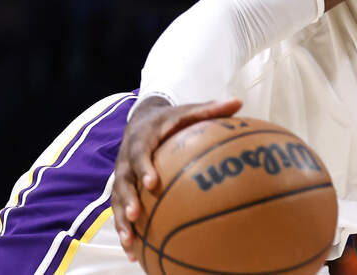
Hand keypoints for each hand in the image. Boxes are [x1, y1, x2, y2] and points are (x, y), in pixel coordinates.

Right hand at [111, 97, 242, 261]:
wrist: (141, 121)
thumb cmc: (170, 119)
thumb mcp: (188, 110)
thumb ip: (210, 109)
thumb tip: (239, 103)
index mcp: (141, 140)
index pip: (139, 154)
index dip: (143, 168)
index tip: (151, 184)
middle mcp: (126, 160)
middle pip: (122, 182)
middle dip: (127, 200)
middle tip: (136, 216)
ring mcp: (122, 176)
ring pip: (117, 201)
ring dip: (121, 222)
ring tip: (130, 242)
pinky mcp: (123, 189)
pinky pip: (121, 212)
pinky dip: (126, 231)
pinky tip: (134, 253)